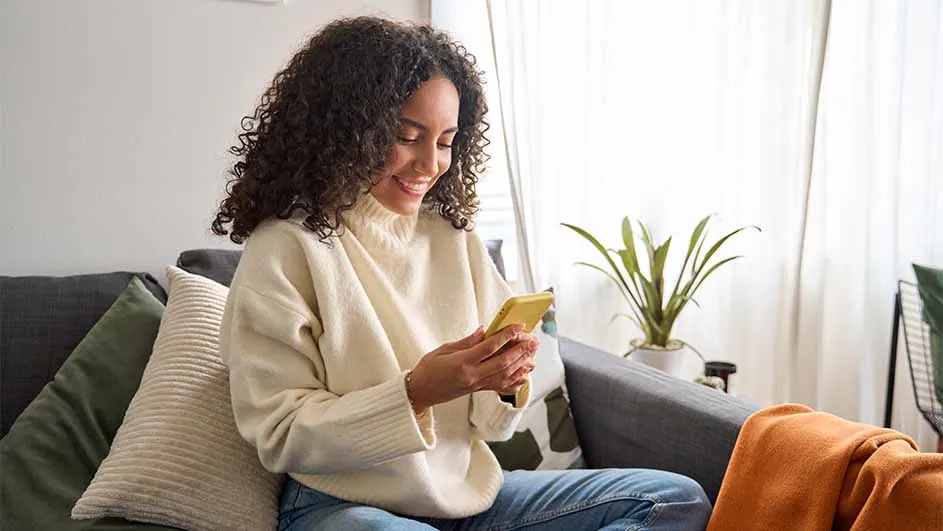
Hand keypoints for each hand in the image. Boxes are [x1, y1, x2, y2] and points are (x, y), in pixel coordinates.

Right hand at [407, 325, 538, 412]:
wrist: (420, 392)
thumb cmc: (428, 369)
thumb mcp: (443, 349)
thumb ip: (466, 341)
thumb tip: (484, 331)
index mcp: (462, 362)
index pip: (490, 347)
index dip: (506, 336)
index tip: (518, 326)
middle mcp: (472, 376)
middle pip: (503, 363)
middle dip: (520, 351)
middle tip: (532, 340)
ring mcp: (476, 385)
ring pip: (505, 376)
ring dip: (521, 365)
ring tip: (533, 355)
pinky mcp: (477, 390)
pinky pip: (500, 387)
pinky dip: (514, 382)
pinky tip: (524, 376)